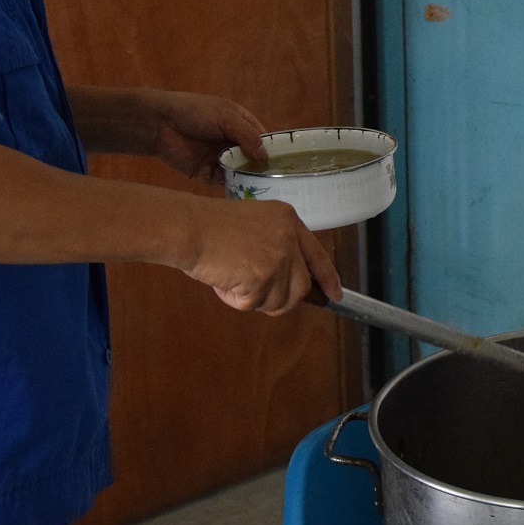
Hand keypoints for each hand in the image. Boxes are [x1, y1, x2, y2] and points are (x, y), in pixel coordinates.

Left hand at [149, 92, 267, 183]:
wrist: (159, 124)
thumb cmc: (194, 112)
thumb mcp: (226, 118)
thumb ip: (248, 136)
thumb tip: (266, 157)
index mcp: (240, 124)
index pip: (262, 139)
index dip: (272, 150)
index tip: (283, 163)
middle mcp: (232, 142)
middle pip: (252, 159)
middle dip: (259, 167)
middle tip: (270, 178)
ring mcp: (219, 158)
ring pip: (239, 172)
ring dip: (244, 176)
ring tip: (251, 181)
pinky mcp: (206, 172)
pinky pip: (222, 181)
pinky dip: (226, 182)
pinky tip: (229, 180)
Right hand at [181, 196, 342, 314]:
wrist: (188, 228)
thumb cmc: (208, 227)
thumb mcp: (254, 225)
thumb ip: (275, 246)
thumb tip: (285, 283)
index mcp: (288, 220)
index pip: (317, 255)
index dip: (328, 278)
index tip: (335, 295)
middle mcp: (288, 238)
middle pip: (301, 287)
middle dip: (281, 300)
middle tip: (255, 296)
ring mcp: (278, 258)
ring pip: (277, 300)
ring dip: (252, 299)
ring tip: (230, 278)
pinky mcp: (262, 277)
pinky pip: (252, 304)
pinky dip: (234, 300)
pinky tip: (222, 281)